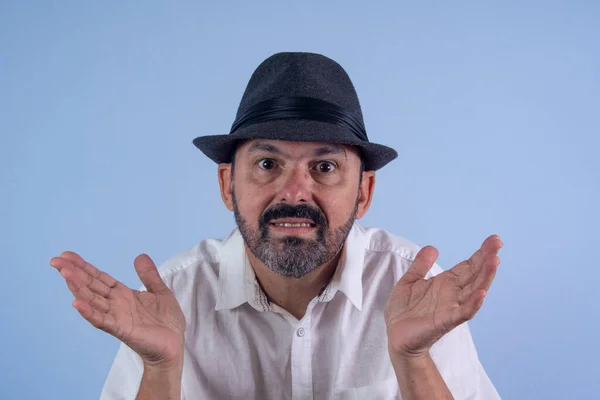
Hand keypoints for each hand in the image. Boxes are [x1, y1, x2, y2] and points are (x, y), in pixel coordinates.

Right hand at [51, 252, 185, 366]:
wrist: (174, 345)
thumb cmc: (166, 322)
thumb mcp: (160, 292)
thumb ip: (148, 275)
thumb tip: (139, 256)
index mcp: (123, 294)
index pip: (99, 277)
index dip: (84, 266)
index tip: (66, 255)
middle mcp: (115, 304)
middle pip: (90, 286)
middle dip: (74, 273)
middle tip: (56, 260)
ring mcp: (116, 317)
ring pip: (92, 300)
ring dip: (78, 287)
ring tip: (65, 273)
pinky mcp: (122, 329)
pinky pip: (102, 320)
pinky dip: (89, 312)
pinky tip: (77, 303)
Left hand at [385, 235, 502, 358]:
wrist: (395, 335)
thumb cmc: (403, 311)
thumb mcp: (409, 281)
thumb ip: (420, 265)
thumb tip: (433, 248)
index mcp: (445, 283)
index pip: (468, 266)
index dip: (480, 253)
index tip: (494, 239)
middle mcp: (452, 294)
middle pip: (475, 274)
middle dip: (487, 259)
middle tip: (498, 244)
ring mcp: (451, 307)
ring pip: (474, 290)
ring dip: (485, 277)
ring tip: (495, 261)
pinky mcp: (445, 321)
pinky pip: (463, 312)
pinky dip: (473, 304)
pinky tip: (481, 294)